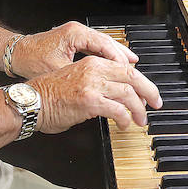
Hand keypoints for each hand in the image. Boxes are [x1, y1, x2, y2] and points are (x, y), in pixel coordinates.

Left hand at [12, 22, 137, 76]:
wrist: (14, 53)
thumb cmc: (30, 61)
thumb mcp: (56, 72)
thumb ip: (78, 80)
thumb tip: (95, 91)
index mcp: (75, 34)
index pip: (105, 46)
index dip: (120, 63)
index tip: (130, 77)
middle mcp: (78, 32)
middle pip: (110, 44)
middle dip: (126, 60)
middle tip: (139, 76)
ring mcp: (77, 35)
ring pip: (106, 45)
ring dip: (120, 59)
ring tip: (135, 72)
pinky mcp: (75, 42)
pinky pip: (98, 48)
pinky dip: (109, 58)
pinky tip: (117, 68)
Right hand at [27, 56, 161, 133]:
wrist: (31, 101)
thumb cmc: (48, 94)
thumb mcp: (76, 78)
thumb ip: (96, 82)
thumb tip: (115, 95)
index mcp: (92, 63)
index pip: (126, 68)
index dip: (141, 81)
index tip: (148, 93)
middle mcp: (94, 70)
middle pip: (133, 77)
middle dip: (149, 92)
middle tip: (156, 104)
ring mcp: (92, 85)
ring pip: (128, 94)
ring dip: (139, 109)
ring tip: (140, 120)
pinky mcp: (89, 101)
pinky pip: (117, 110)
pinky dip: (125, 119)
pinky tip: (124, 125)